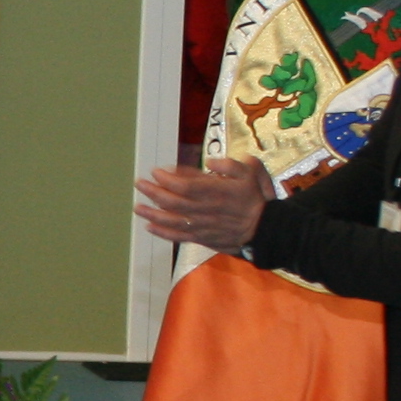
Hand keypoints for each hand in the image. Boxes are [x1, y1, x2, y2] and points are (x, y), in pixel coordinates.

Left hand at [133, 154, 270, 250]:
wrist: (264, 228)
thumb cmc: (255, 197)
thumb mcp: (250, 171)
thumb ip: (230, 165)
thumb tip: (209, 162)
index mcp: (217, 191)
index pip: (186, 186)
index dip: (168, 179)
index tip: (156, 172)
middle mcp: (206, 209)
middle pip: (174, 202)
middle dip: (154, 193)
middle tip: (139, 184)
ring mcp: (203, 225)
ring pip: (173, 221)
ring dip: (152, 213)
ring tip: (137, 207)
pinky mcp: (202, 238)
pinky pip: (179, 236)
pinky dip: (163, 232)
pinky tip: (149, 226)